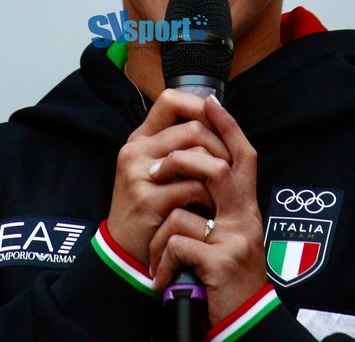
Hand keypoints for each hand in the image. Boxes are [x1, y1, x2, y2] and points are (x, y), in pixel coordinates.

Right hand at [106, 89, 232, 264]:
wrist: (124, 253)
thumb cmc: (150, 210)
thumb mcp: (156, 172)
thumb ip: (177, 147)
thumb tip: (217, 117)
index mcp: (140, 140)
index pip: (170, 100)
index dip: (199, 106)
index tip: (217, 123)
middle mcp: (135, 151)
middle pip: (193, 128)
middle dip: (221, 146)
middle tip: (230, 167)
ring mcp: (139, 175)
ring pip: (197, 155)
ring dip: (218, 173)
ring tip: (221, 189)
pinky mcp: (149, 201)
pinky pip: (194, 187)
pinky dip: (210, 197)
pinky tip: (211, 208)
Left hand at [147, 96, 266, 323]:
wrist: (243, 324)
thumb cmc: (227, 282)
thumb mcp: (228, 241)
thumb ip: (219, 210)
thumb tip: (196, 177)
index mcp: (246, 211)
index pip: (243, 156)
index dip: (227, 126)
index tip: (210, 100)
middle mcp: (245, 221)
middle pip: (217, 169)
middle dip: (180, 164)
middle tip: (156, 173)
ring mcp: (234, 241)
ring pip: (186, 210)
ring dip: (162, 232)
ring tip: (155, 252)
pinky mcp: (219, 264)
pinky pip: (177, 246)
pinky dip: (163, 264)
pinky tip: (164, 280)